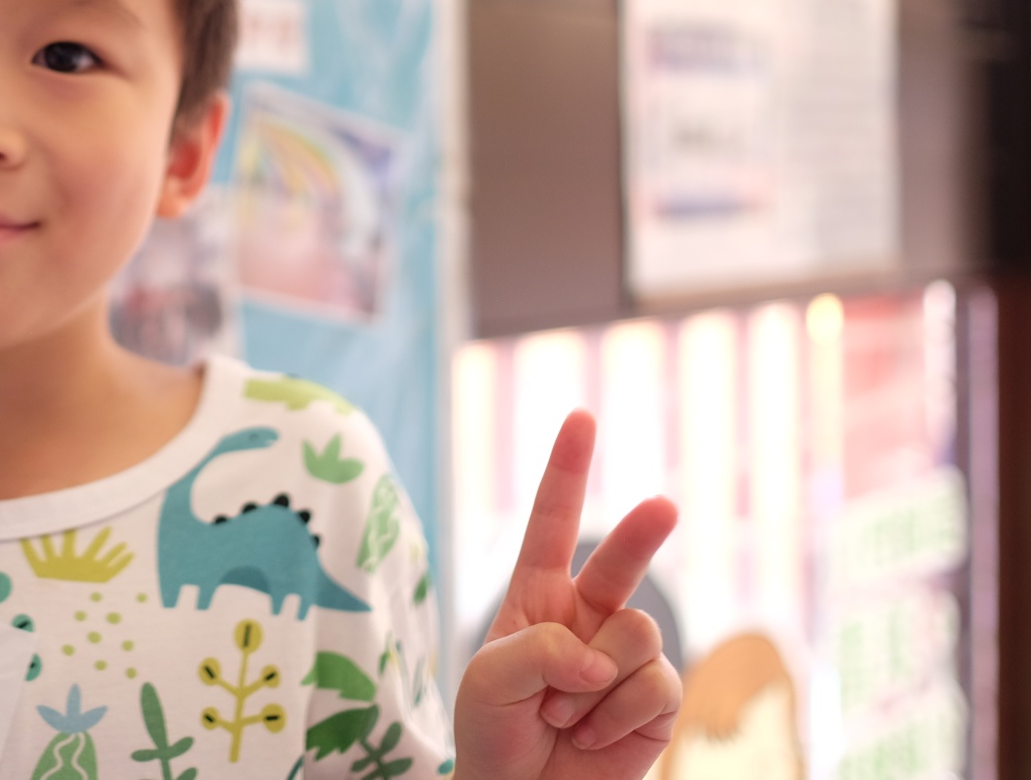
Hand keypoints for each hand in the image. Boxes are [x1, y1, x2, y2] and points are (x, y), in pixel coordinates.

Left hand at [454, 412, 680, 779]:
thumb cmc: (493, 733)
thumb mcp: (489, 681)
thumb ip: (540, 649)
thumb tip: (599, 651)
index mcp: (536, 597)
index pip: (551, 524)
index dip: (566, 471)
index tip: (581, 416)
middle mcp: (585, 617)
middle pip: (620, 562)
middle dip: (641, 533)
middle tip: (664, 505)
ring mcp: (623, 657)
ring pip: (635, 635)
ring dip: (591, 683)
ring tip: (560, 715)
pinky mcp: (655, 701)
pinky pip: (654, 686)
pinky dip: (615, 715)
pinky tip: (589, 737)